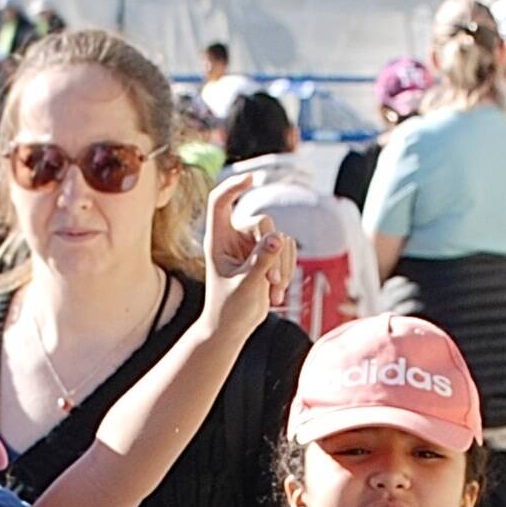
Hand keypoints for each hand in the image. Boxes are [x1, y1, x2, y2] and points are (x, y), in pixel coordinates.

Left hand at [200, 170, 297, 341]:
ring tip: (272, 293)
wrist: (232, 327)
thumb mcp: (246, 285)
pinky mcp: (267, 256)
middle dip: (273, 251)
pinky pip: (287, 250)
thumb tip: (277, 238)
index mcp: (218, 240)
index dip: (234, 187)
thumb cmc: (229, 308)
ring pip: (280, 238)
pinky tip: (276, 292)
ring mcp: (252, 246)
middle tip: (272, 280)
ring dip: (282, 266)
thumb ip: (262, 261)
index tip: (250, 178)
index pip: (221, 203)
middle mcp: (234, 238)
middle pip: (263, 222)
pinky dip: (287, 270)